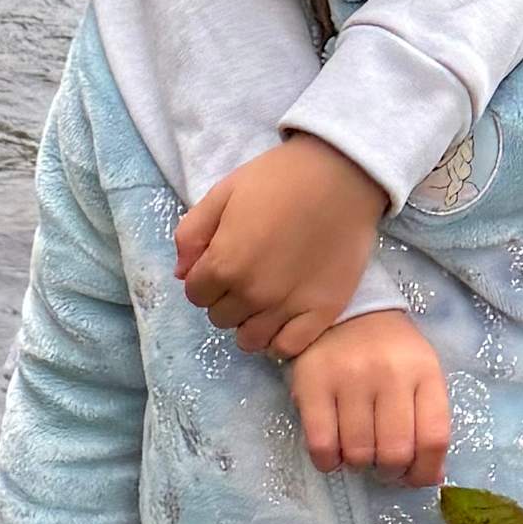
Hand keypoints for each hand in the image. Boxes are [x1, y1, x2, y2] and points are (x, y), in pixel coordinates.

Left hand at [175, 136, 387, 355]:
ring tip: (265, 298)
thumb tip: (181, 273)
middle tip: (248, 273)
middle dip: (226, 298)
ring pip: (250, 339)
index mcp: (224, 264)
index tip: (222, 261)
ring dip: (250, 322)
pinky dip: (280, 339)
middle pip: (220, 317)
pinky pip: (288, 347)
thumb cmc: (279, 179)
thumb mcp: (223, 193)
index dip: (204, 277)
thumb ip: (192, 234)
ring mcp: (287, 307)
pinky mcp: (321, 312)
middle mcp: (252, 293)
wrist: (341, 175)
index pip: (195, 294)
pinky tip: (284, 318)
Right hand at [291, 307, 452, 483]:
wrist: (347, 311)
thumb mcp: (421, 374)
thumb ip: (429, 421)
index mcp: (424, 371)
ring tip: (358, 451)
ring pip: (359, 453)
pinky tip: (333, 453)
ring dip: (359, 466)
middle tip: (382, 465)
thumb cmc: (389, 351)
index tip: (414, 477)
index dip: (425, 472)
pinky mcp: (312, 384)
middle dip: (390, 472)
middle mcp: (389, 373)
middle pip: (395, 452)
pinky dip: (329, 462)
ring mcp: (349, 377)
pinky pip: (322, 445)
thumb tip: (430, 476)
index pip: (434, 438)